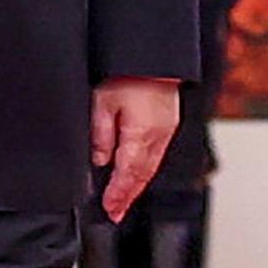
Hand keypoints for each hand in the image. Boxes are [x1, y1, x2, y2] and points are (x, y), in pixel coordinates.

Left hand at [91, 76, 181, 219]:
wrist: (153, 53)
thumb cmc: (128, 72)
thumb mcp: (102, 102)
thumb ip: (100, 135)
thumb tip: (99, 161)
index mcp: (141, 135)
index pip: (127, 175)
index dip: (117, 195)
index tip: (109, 209)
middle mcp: (158, 136)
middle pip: (142, 176)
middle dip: (128, 196)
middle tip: (116, 213)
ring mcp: (166, 129)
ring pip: (151, 167)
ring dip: (137, 185)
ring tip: (125, 198)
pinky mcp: (169, 121)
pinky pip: (157, 153)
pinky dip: (146, 168)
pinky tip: (138, 171)